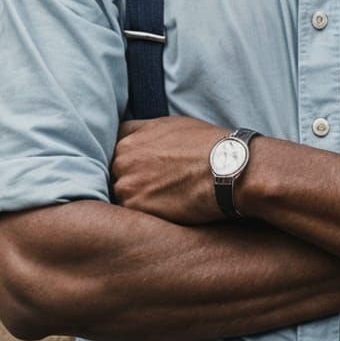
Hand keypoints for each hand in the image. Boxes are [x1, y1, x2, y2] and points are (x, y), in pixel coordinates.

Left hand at [111, 116, 227, 224]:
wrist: (227, 168)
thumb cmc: (206, 144)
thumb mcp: (170, 125)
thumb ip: (143, 132)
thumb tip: (131, 140)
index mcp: (129, 137)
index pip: (112, 149)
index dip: (123, 158)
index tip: (135, 166)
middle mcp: (122, 159)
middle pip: (113, 174)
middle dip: (129, 180)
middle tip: (153, 187)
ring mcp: (126, 185)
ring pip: (120, 196)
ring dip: (134, 200)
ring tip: (161, 201)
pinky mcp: (136, 208)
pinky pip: (130, 215)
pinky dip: (142, 216)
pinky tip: (163, 211)